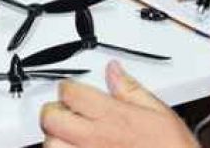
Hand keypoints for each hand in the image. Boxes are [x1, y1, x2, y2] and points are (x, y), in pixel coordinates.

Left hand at [40, 61, 195, 147]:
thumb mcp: (158, 111)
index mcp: (112, 116)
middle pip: (51, 119)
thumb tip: (115, 70)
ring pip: (51, 146)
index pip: (70, 92)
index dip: (68, 88)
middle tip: (64, 112)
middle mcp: (95, 138)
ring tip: (67, 137)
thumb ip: (131, 89)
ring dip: (55, 139)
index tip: (72, 91)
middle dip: (53, 112)